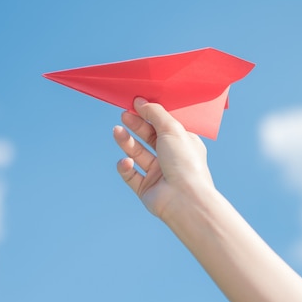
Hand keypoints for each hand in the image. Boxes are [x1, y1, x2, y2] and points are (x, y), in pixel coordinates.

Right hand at [113, 98, 214, 221]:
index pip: (165, 126)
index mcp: (184, 144)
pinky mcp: (146, 189)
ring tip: (117, 131)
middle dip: (136, 126)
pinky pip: (131, 175)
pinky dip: (126, 167)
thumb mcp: (172, 129)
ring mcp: (159, 174)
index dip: (151, 115)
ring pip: (138, 154)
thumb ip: (155, 113)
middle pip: (149, 138)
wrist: (184, 199)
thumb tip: (141, 102)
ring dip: (126, 142)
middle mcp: (172, 158)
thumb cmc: (184, 162)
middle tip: (123, 115)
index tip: (136, 104)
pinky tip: (127, 162)